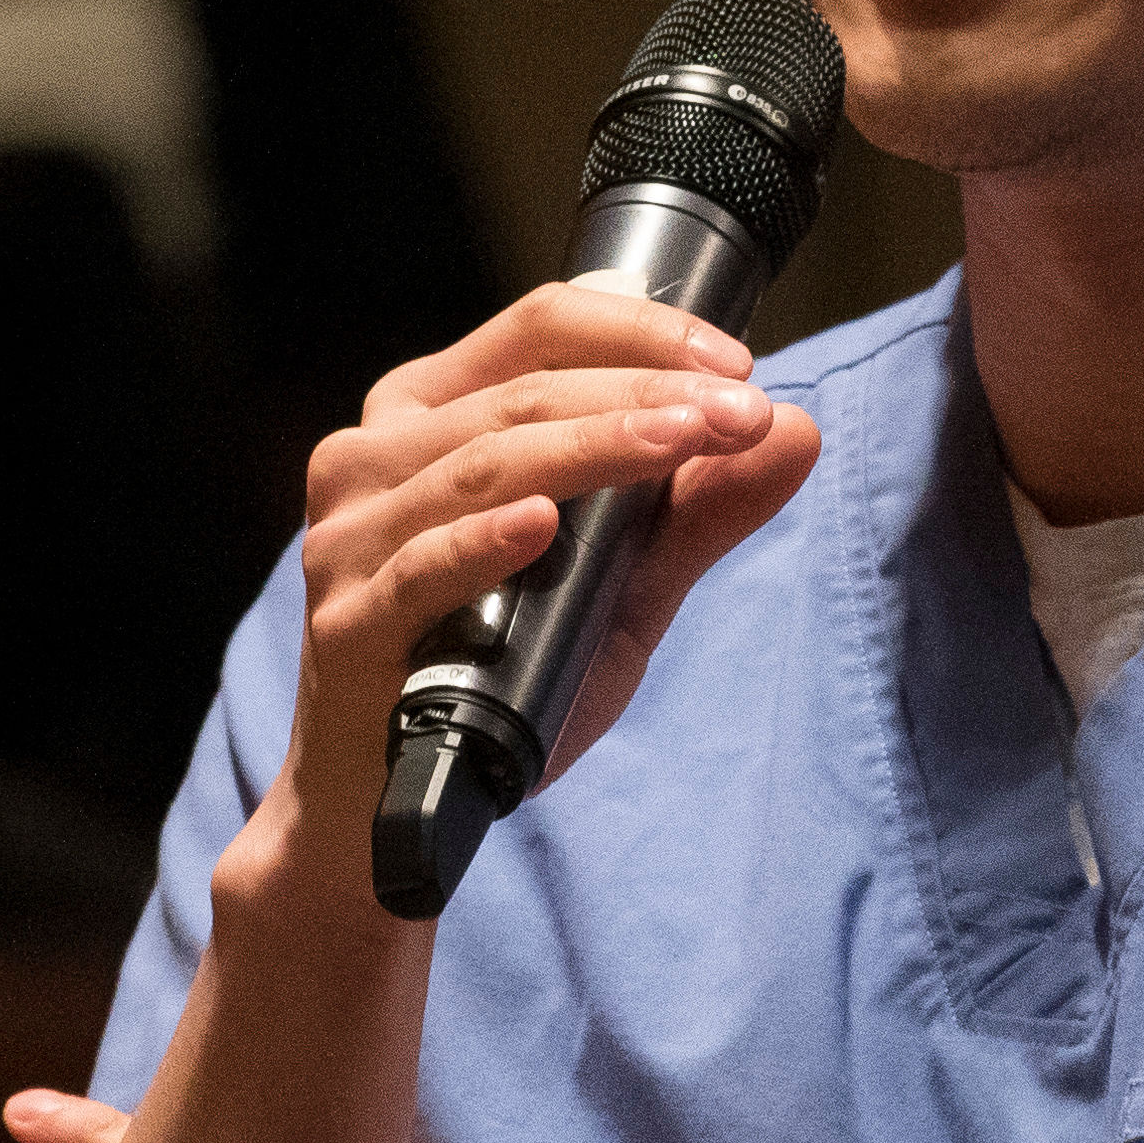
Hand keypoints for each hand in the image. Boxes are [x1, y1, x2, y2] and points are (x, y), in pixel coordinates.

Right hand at [274, 287, 819, 909]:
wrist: (385, 811)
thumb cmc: (495, 676)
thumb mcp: (614, 589)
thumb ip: (694, 513)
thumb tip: (794, 430)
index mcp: (427, 417)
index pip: (538, 331)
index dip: (641, 331)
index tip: (738, 367)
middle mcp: (373, 459)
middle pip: (521, 393)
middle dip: (644, 394)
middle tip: (740, 413)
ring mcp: (350, 541)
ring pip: (482, 464)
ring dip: (594, 448)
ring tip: (684, 442)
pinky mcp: (348, 624)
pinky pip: (420, 566)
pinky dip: (485, 541)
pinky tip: (546, 523)